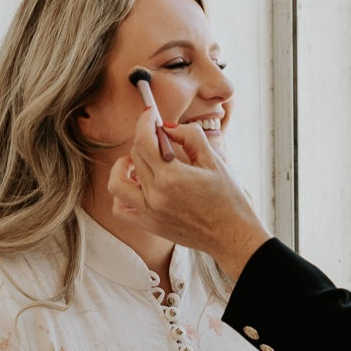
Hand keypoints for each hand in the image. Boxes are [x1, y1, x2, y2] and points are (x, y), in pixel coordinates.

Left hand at [107, 109, 271, 279]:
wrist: (232, 235)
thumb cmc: (229, 199)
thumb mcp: (215, 161)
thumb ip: (191, 137)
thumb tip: (168, 128)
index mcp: (173, 177)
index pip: (144, 141)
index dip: (144, 123)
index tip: (148, 115)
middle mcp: (156, 195)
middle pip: (135, 156)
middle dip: (145, 141)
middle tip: (160, 139)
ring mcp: (150, 212)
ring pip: (118, 182)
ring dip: (123, 167)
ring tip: (138, 162)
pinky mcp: (149, 225)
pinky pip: (121, 208)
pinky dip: (123, 194)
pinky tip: (138, 186)